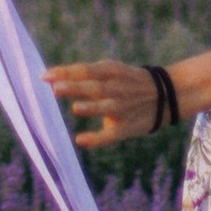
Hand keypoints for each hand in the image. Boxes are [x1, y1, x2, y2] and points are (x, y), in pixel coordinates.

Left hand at [47, 58, 182, 149]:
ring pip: (106, 108)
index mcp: (111, 72)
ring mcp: (122, 108)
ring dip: (91, 108)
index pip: (86, 71)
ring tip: (76, 108)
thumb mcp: (111, 70)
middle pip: (95, 87)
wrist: (165, 96)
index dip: (66, 73)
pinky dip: (96, 138)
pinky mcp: (126, 128)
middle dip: (76, 87)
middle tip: (55, 88)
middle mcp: (117, 89)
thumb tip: (50, 77)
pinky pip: (111, 135)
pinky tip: (80, 140)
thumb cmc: (127, 82)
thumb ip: (84, 75)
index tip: (44, 76)